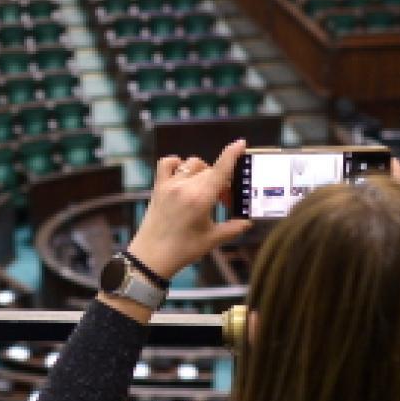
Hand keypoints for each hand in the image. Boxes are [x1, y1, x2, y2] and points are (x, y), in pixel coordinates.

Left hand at [125, 141, 252, 280]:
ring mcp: (170, 185)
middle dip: (221, 182)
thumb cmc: (183, 250)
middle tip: (224, 200)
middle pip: (210, 171)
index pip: (221, 169)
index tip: (240, 143)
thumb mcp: (213, 240)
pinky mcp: (158, 188)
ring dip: (203, 171)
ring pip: (192, 164)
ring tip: (205, 189)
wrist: (151, 257)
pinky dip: (176, 163)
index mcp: (201, 198)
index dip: (232, 154)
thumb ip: (233, 228)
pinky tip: (182, 174)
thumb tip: (247, 222)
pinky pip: (167, 164)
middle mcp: (185, 187)